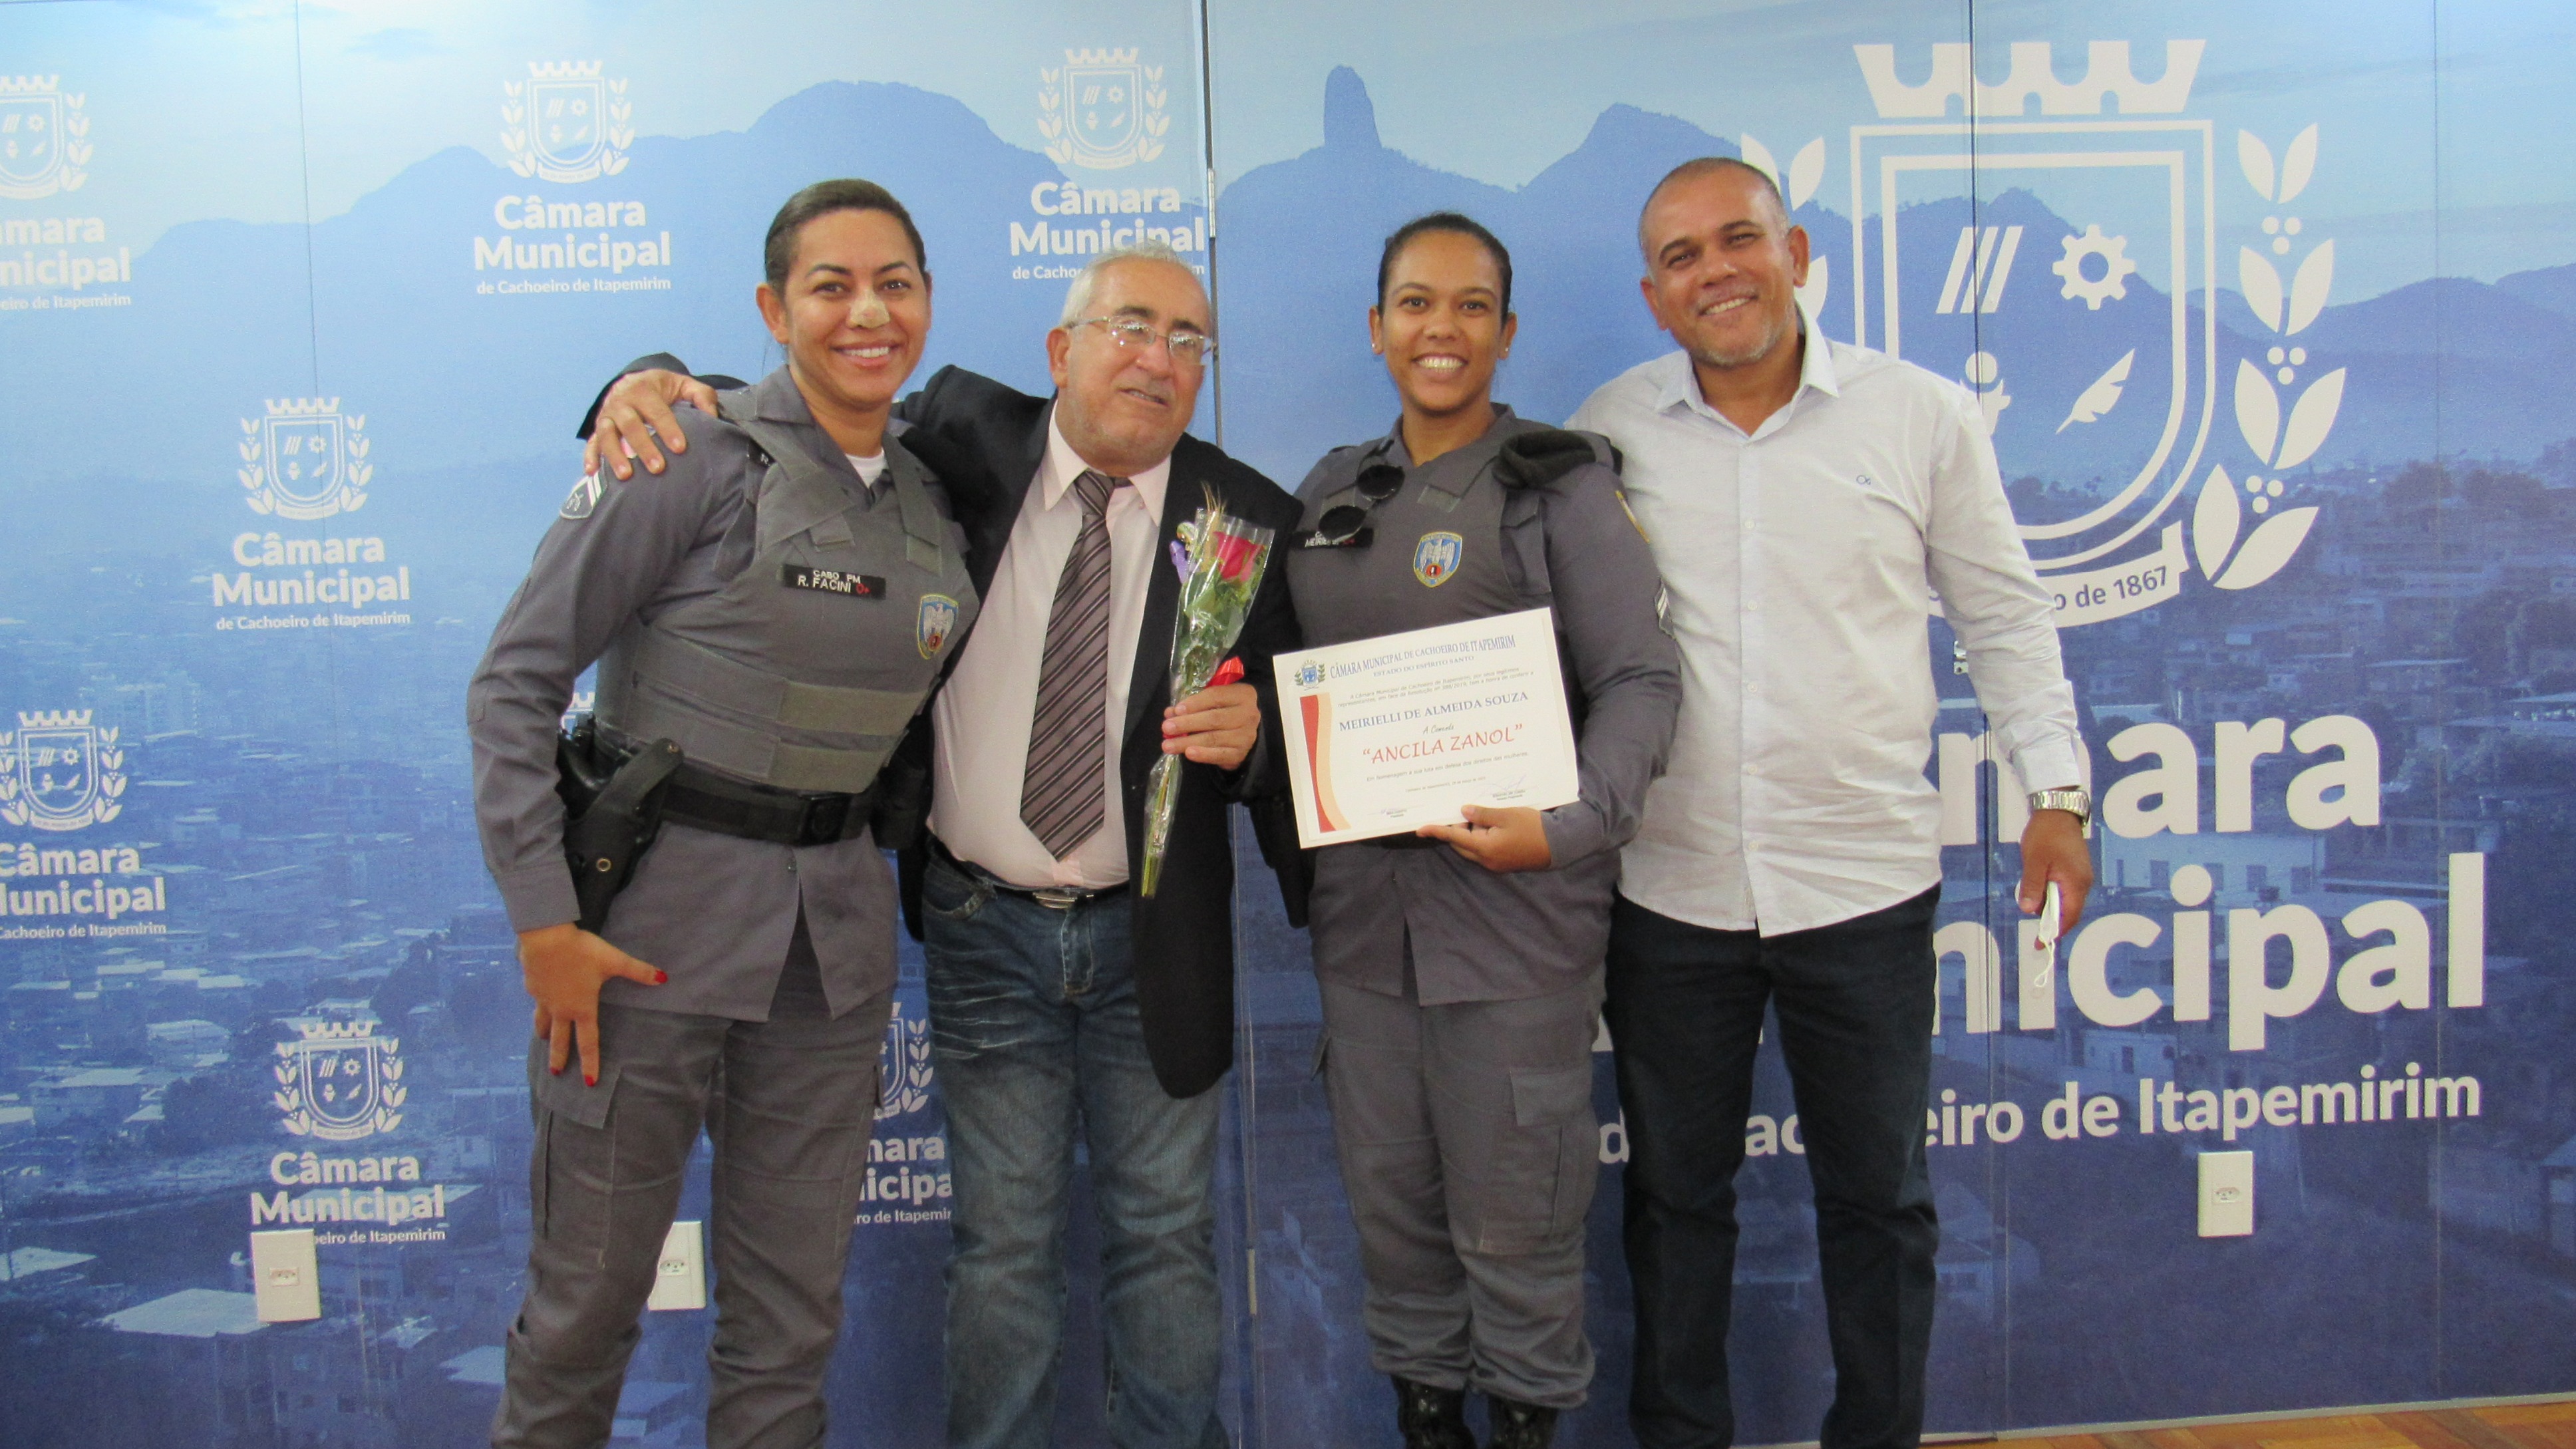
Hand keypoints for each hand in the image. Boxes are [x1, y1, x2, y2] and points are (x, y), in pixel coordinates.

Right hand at [518, 922, 664, 1085]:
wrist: (545, 937)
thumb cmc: (581, 951)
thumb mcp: (613, 960)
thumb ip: (638, 971)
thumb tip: (663, 978)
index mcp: (582, 1008)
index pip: (588, 1042)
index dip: (590, 1063)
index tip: (589, 1082)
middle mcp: (561, 1009)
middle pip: (560, 1040)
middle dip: (559, 1057)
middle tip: (556, 1072)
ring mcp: (543, 999)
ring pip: (543, 1023)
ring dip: (544, 1034)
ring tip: (543, 1040)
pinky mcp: (532, 987)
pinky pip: (536, 1002)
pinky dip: (538, 1007)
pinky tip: (539, 1000)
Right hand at [583, 370, 719, 479]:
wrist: (634, 382)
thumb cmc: (663, 389)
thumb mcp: (683, 384)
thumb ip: (701, 396)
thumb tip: (712, 416)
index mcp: (643, 389)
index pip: (657, 411)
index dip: (668, 429)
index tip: (680, 448)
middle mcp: (621, 401)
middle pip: (630, 424)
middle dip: (644, 446)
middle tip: (658, 468)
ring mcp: (606, 416)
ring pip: (606, 434)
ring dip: (615, 455)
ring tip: (626, 476)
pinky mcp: (597, 429)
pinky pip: (591, 443)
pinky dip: (590, 457)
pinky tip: (592, 473)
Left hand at [1163, 680, 1259, 767]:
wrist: (1245, 734)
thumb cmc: (1225, 711)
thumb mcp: (1213, 702)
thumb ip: (1193, 705)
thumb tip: (1170, 713)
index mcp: (1242, 694)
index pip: (1216, 696)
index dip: (1195, 703)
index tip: (1177, 710)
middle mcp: (1248, 714)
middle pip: (1213, 718)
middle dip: (1187, 723)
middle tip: (1167, 728)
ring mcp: (1245, 735)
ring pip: (1213, 738)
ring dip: (1188, 742)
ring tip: (1168, 745)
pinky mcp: (1240, 753)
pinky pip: (1220, 755)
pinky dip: (1203, 755)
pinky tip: (1188, 754)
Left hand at [1418, 804, 1552, 872]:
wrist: (1559, 845)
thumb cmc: (1533, 827)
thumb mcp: (1507, 815)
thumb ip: (1483, 814)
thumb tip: (1464, 812)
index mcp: (1485, 848)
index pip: (1454, 838)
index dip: (1437, 831)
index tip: (1420, 828)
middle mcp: (1487, 860)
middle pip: (1462, 845)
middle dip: (1457, 829)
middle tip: (1458, 811)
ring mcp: (1496, 863)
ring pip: (1473, 847)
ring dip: (1472, 833)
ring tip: (1478, 813)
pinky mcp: (1504, 862)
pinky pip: (1485, 850)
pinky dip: (1482, 837)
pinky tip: (1490, 823)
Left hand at [2017, 809, 2093, 934]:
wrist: (2057, 811)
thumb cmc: (2045, 834)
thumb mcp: (2033, 862)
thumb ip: (2032, 887)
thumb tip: (2028, 910)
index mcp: (2075, 883)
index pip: (2069, 917)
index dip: (2054, 932)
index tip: (2040, 943)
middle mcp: (2083, 883)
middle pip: (2069, 912)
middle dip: (2050, 920)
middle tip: (2031, 922)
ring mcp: (2081, 876)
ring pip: (2067, 901)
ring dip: (2049, 905)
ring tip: (2031, 897)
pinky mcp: (2076, 870)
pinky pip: (2066, 891)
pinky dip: (2052, 895)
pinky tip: (2039, 888)